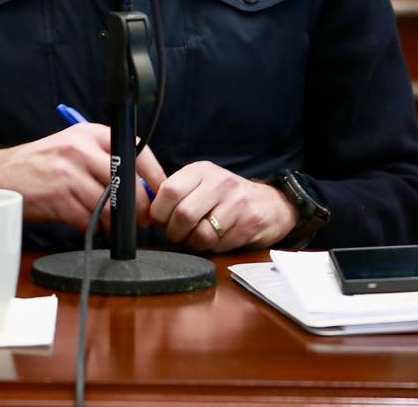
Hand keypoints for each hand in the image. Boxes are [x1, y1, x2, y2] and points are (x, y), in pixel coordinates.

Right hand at [0, 124, 164, 232]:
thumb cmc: (41, 165)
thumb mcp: (73, 148)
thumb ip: (104, 159)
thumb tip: (143, 187)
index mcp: (89, 133)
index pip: (136, 150)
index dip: (154, 175)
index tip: (161, 193)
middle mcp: (80, 148)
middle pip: (127, 181)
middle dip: (140, 206)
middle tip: (144, 219)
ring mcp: (68, 172)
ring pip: (110, 204)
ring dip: (119, 222)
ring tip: (120, 227)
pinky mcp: (58, 196)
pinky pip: (89, 219)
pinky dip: (97, 229)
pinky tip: (96, 229)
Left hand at [149, 161, 297, 251]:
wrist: (271, 204)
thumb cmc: (227, 196)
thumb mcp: (202, 184)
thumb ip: (177, 193)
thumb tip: (146, 212)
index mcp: (202, 171)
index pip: (168, 190)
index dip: (159, 211)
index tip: (160, 219)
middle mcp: (220, 183)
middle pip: (183, 215)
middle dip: (175, 232)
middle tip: (178, 233)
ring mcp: (237, 202)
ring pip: (201, 234)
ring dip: (194, 242)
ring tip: (197, 237)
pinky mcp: (249, 223)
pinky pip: (219, 245)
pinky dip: (213, 248)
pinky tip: (218, 238)